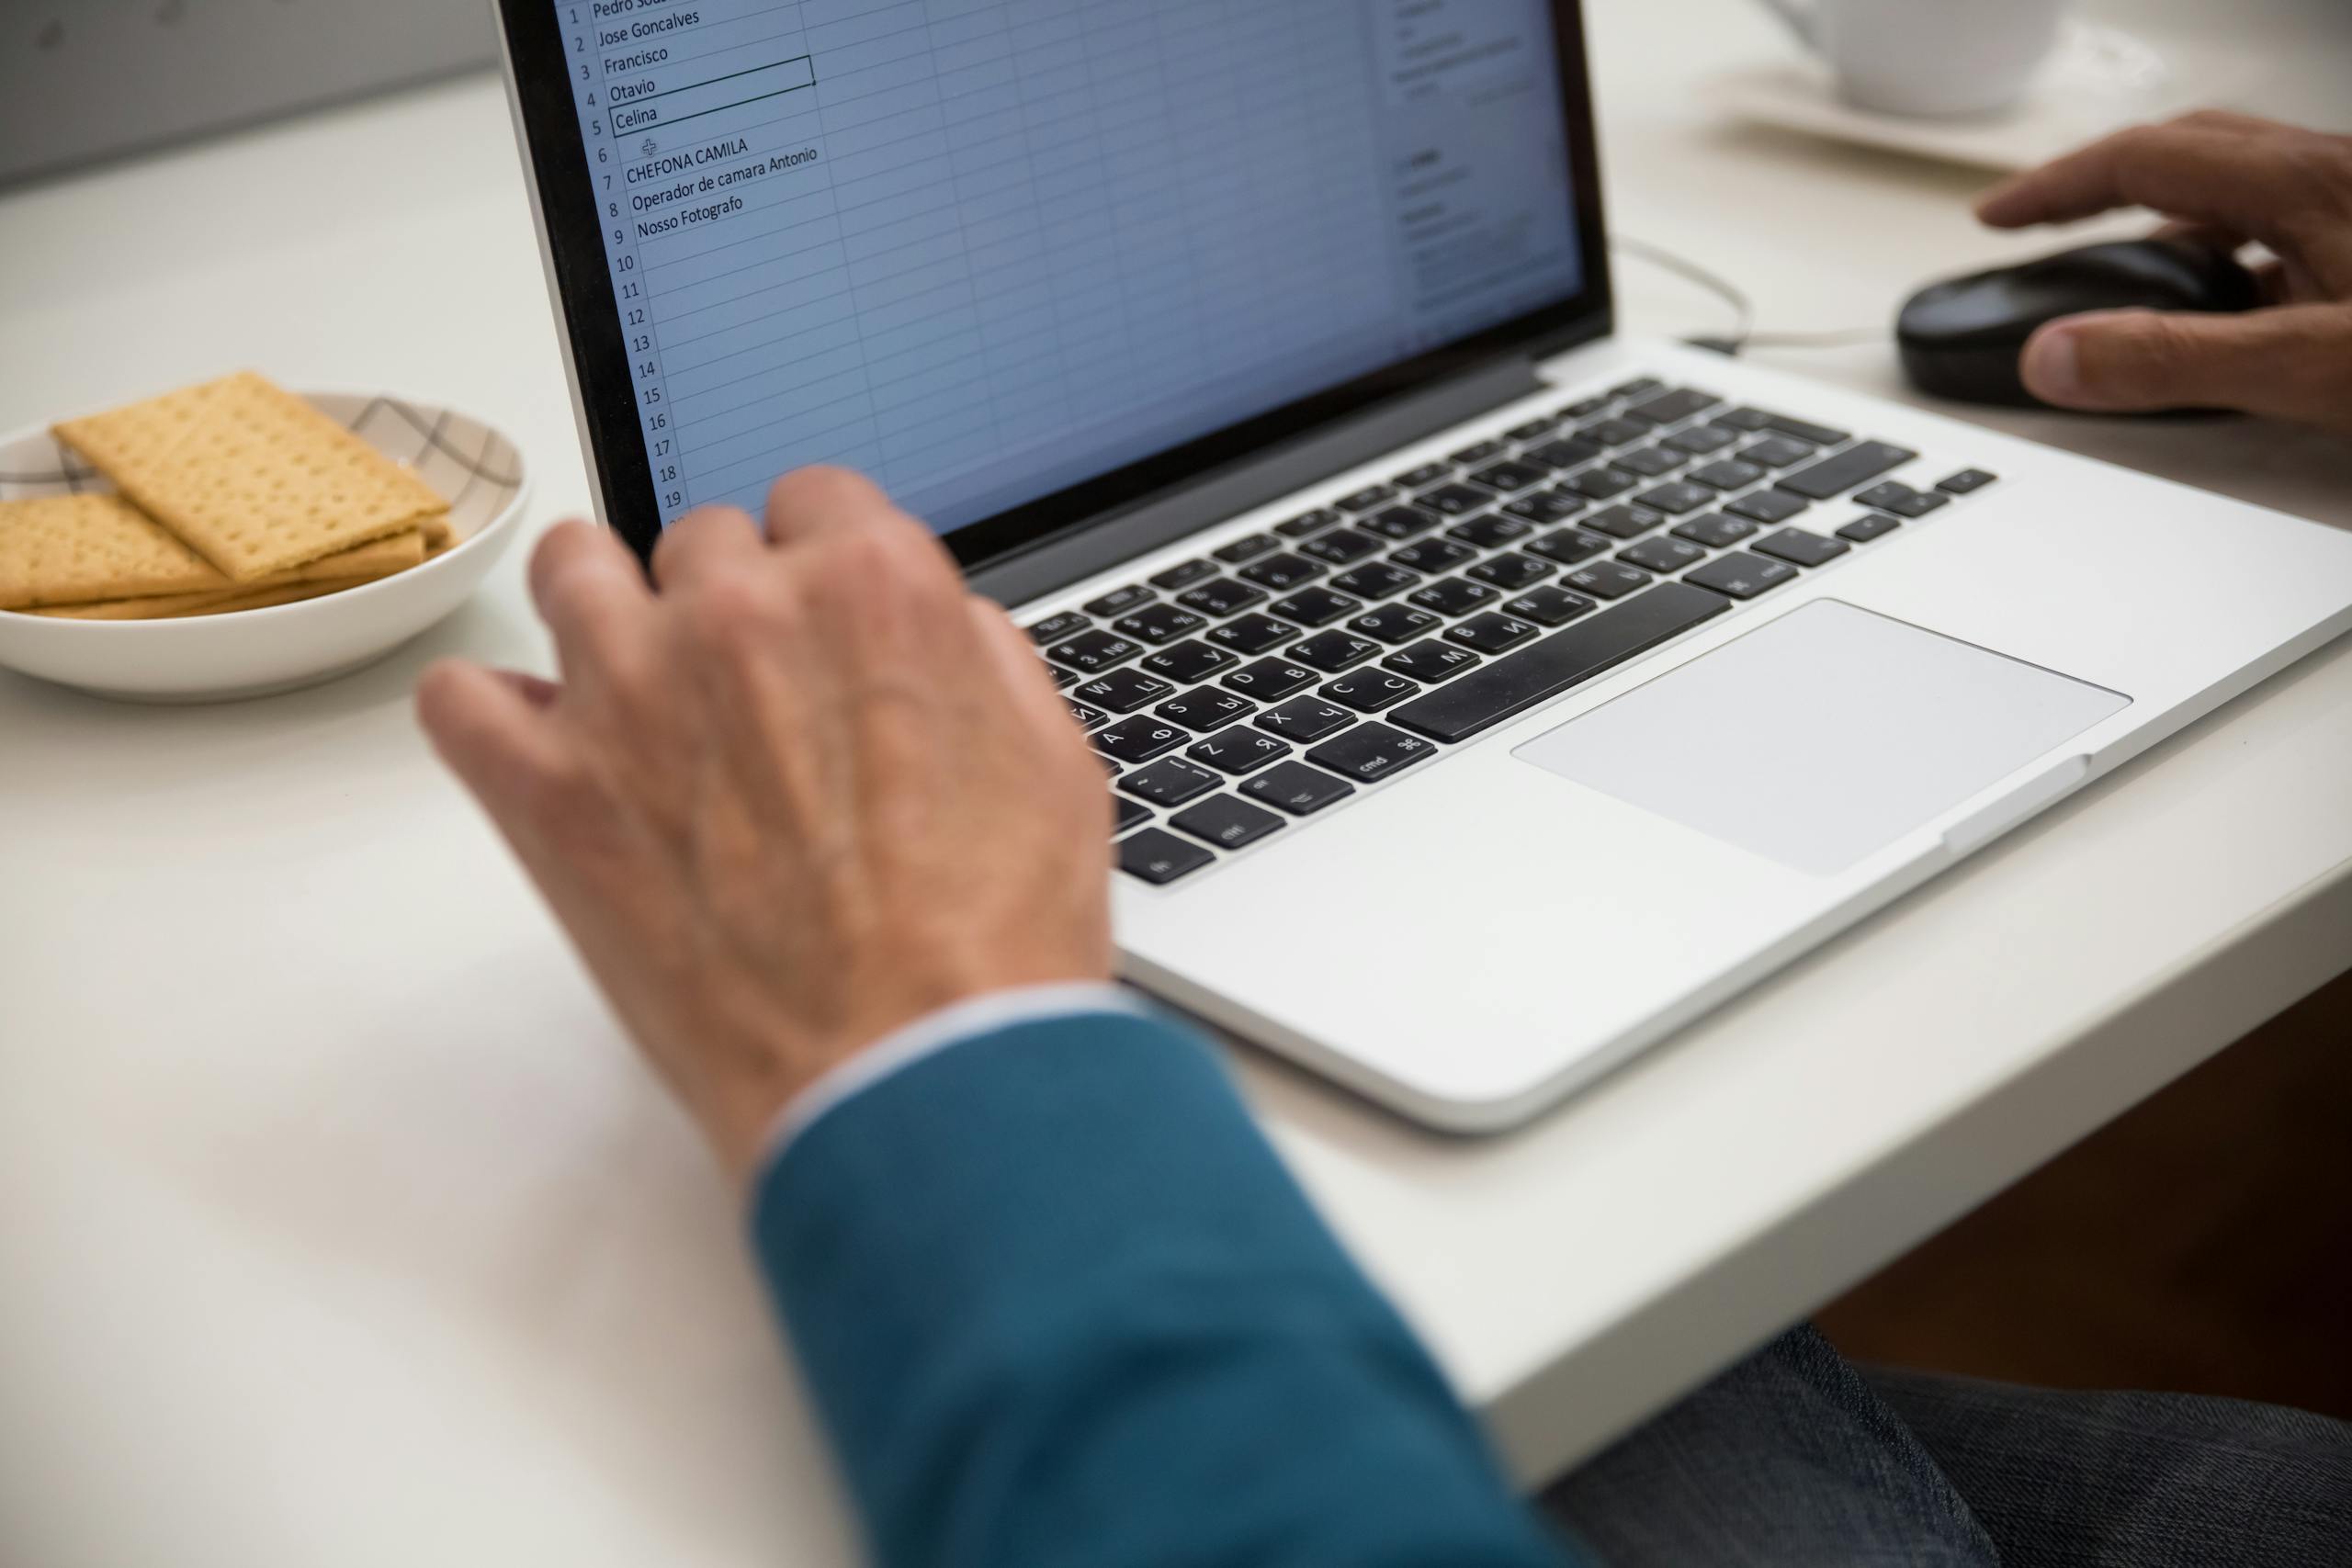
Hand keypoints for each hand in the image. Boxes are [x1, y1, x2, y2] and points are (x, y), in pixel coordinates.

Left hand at [417, 469, 1113, 1182]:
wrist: (915, 1081)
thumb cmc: (990, 949)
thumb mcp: (1055, 766)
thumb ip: (979, 661)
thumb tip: (935, 633)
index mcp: (871, 589)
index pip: (815, 499)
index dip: (824, 564)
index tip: (819, 618)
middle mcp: (740, 614)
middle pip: (699, 540)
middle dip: (726, 604)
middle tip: (754, 701)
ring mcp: (628, 697)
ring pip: (571, 568)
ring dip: (603, 614)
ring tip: (636, 693)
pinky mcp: (545, 795)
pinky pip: (458, 696)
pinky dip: (492, 717)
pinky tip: (540, 755)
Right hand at [1975, 111, 2351, 432]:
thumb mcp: (2310, 365)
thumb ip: (2178, 361)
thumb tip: (2054, 355)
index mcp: (2305, 183)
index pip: (2143, 160)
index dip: (2055, 188)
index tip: (1996, 217)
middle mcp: (2334, 178)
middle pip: (2186, 156)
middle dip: (2098, 186)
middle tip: (2040, 219)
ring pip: (2237, 194)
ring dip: (2163, 223)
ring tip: (2117, 267)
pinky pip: (2282, 231)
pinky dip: (2223, 256)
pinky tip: (2220, 308)